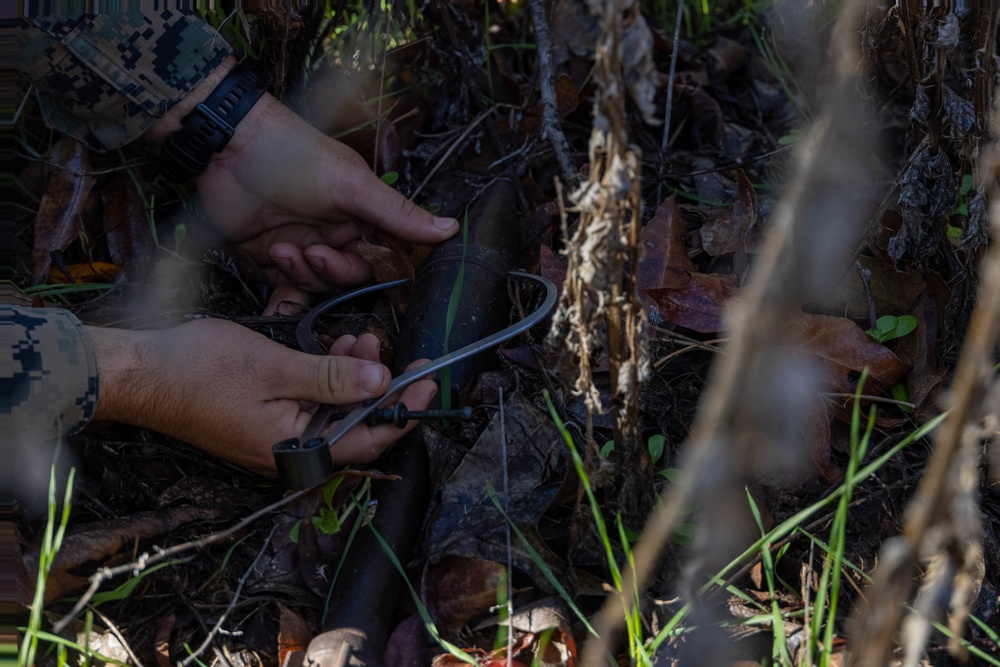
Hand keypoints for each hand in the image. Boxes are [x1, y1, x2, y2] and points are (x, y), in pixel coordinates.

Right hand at [87, 320, 436, 474]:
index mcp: (298, 451)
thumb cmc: (201, 370)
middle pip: (357, 425)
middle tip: (388, 348)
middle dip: (379, 386)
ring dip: (353, 377)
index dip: (407, 410)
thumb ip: (332, 378)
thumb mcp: (276, 368)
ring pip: (336, 412)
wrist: (139, 374)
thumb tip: (383, 385)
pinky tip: (334, 349)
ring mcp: (278, 440)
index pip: (372, 437)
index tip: (429, 378)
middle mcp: (292, 454)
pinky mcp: (267, 422)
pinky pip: (312, 405)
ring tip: (358, 340)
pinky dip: (328, 379)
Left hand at [146, 57, 458, 313]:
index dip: (380, 267)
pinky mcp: (269, 258)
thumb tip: (451, 228)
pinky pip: (284, 289)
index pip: (385, 254)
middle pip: (351, 277)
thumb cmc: (294, 153)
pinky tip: (273, 281)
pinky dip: (281, 293)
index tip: (366, 265)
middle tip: (313, 252)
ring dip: (302, 274)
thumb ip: (398, 215)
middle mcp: (336, 232)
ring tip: (281, 249)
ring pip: (318, 286)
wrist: (227, 146)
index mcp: (363, 214)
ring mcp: (303, 246)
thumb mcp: (352, 185)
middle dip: (332, 270)